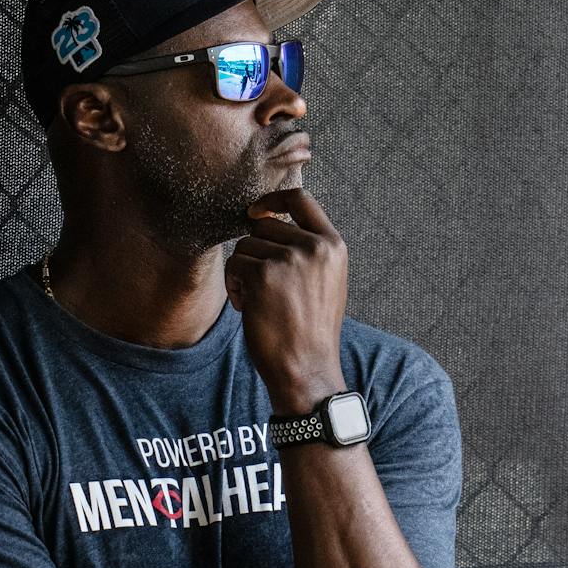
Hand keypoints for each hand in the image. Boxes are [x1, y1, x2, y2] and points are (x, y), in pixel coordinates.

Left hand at [224, 188, 347, 413]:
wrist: (307, 368)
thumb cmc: (310, 330)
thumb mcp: (326, 281)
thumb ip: (308, 249)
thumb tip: (269, 217)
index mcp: (333, 246)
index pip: (300, 198)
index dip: (273, 199)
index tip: (257, 211)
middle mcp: (314, 247)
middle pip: (263, 225)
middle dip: (254, 250)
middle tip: (261, 284)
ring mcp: (289, 260)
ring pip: (244, 245)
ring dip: (242, 271)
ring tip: (259, 300)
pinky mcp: (263, 275)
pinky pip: (234, 264)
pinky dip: (234, 286)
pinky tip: (250, 308)